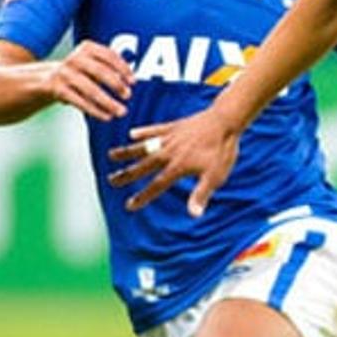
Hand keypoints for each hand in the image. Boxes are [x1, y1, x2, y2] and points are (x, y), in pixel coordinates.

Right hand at [44, 41, 132, 119]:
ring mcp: (64, 73)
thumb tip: (131, 80)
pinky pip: (79, 101)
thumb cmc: (79, 72)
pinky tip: (106, 116)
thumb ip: (110, 67)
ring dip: (108, 102)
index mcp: (87, 48)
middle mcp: (74, 58)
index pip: (109, 55)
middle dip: (116, 84)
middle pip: (100, 71)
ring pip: (90, 89)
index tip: (133, 82)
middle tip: (128, 95)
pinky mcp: (57, 88)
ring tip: (121, 111)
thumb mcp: (92, 63)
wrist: (46, 78)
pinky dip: (95, 110)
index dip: (123, 68)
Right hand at [105, 111, 240, 214]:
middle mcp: (169, 152)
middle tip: (110, 181)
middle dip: (127, 174)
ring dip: (128, 152)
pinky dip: (143, 132)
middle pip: (144, 166)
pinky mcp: (174, 126)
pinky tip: (133, 134)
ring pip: (144, 146)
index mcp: (178, 166)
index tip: (129, 205)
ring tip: (112, 155)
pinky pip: (155, 129)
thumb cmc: (223, 151)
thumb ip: (201, 194)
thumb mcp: (215, 176)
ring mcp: (170, 138)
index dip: (143, 196)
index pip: (157, 185)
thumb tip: (194, 215)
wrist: (226, 121)